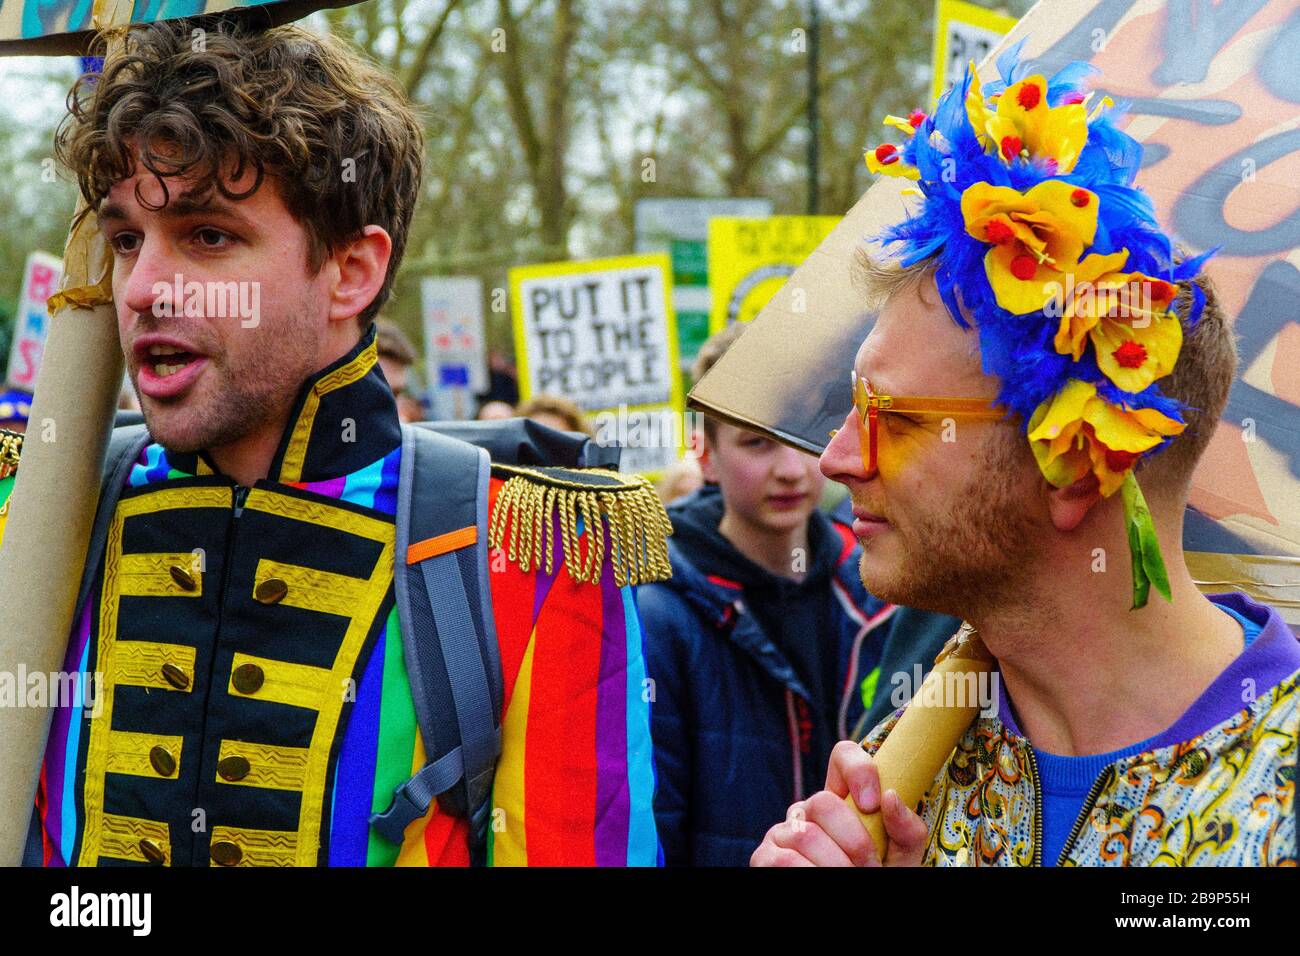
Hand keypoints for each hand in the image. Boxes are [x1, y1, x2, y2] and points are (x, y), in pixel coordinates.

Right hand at [750, 740, 928, 866]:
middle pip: (823, 802)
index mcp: (842, 800)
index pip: (843, 755)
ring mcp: (783, 832)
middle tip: (871, 867)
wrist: (851, 911)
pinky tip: (822, 881)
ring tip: (851, 880)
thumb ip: (905, 831)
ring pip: (806, 835)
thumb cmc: (875, 875)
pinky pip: (785, 860)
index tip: (873, 806)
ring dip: (836, 866)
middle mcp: (808, 810)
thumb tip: (890, 797)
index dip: (858, 770)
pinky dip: (812, 874)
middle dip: (854, 840)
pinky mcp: (765, 858)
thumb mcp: (899, 857)